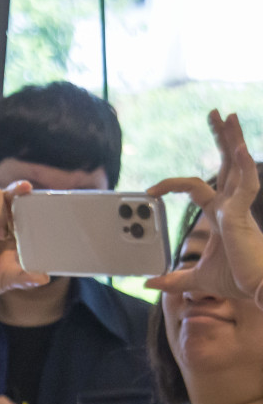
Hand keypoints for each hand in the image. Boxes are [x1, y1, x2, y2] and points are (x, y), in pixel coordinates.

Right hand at [0, 183, 52, 304]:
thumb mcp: (11, 279)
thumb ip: (26, 278)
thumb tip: (44, 279)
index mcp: (16, 229)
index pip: (24, 203)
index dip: (28, 193)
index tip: (32, 189)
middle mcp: (1, 220)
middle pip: (9, 192)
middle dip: (15, 190)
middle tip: (24, 191)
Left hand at [147, 110, 262, 306]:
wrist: (255, 289)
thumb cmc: (235, 280)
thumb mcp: (195, 279)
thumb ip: (173, 279)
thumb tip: (150, 283)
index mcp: (220, 215)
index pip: (198, 188)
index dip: (174, 184)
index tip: (151, 190)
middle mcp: (231, 205)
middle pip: (225, 163)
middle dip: (221, 138)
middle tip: (216, 113)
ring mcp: (239, 207)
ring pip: (236, 165)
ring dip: (231, 140)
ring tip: (228, 116)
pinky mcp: (243, 214)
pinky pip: (246, 184)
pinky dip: (243, 166)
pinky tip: (238, 150)